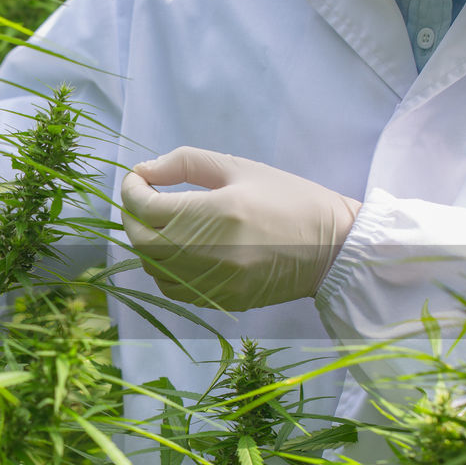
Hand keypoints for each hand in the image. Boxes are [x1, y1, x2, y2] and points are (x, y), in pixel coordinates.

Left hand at [120, 146, 360, 310]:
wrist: (334, 247)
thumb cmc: (288, 199)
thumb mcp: (239, 168)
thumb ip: (186, 164)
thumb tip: (143, 171)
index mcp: (214, 212)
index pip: (145, 206)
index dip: (131, 189)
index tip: (137, 179)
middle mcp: (207, 252)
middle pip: (141, 240)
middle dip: (133, 217)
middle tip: (142, 200)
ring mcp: (213, 281)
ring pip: (152, 267)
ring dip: (147, 244)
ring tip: (163, 224)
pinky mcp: (220, 300)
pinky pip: (172, 288)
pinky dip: (164, 269)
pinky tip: (179, 251)